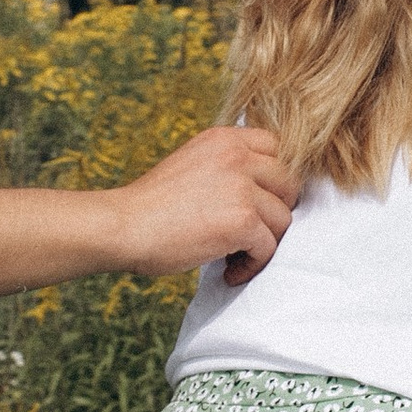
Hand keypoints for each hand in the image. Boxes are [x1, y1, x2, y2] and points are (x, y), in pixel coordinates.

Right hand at [100, 124, 296, 284]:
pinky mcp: (242, 220)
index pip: (277, 149)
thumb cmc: (151, 206)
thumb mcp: (192, 165)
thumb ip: (226, 167)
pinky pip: (269, 247)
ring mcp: (241, 187)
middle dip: (275, 212)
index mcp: (224, 139)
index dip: (273, 181)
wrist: (123, 226)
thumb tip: (262, 192)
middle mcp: (237, 156)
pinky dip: (252, 265)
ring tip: (234, 257)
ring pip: (282, 219)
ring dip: (264, 243)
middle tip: (252, 233)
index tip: (258, 204)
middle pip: (289, 183)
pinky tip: (229, 271)